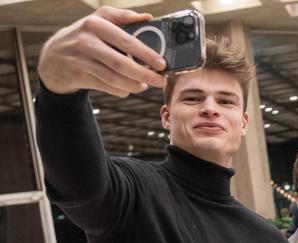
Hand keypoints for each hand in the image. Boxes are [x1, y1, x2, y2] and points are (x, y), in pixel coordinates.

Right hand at [37, 7, 166, 97]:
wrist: (53, 57)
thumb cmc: (84, 36)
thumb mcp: (99, 21)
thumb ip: (122, 17)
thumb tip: (148, 17)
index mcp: (95, 24)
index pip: (126, 41)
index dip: (146, 53)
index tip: (162, 63)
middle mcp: (86, 41)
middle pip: (122, 63)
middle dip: (145, 74)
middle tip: (160, 80)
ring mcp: (81, 60)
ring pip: (115, 78)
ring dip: (134, 85)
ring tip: (144, 85)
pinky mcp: (79, 76)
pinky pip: (107, 87)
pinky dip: (121, 90)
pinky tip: (128, 88)